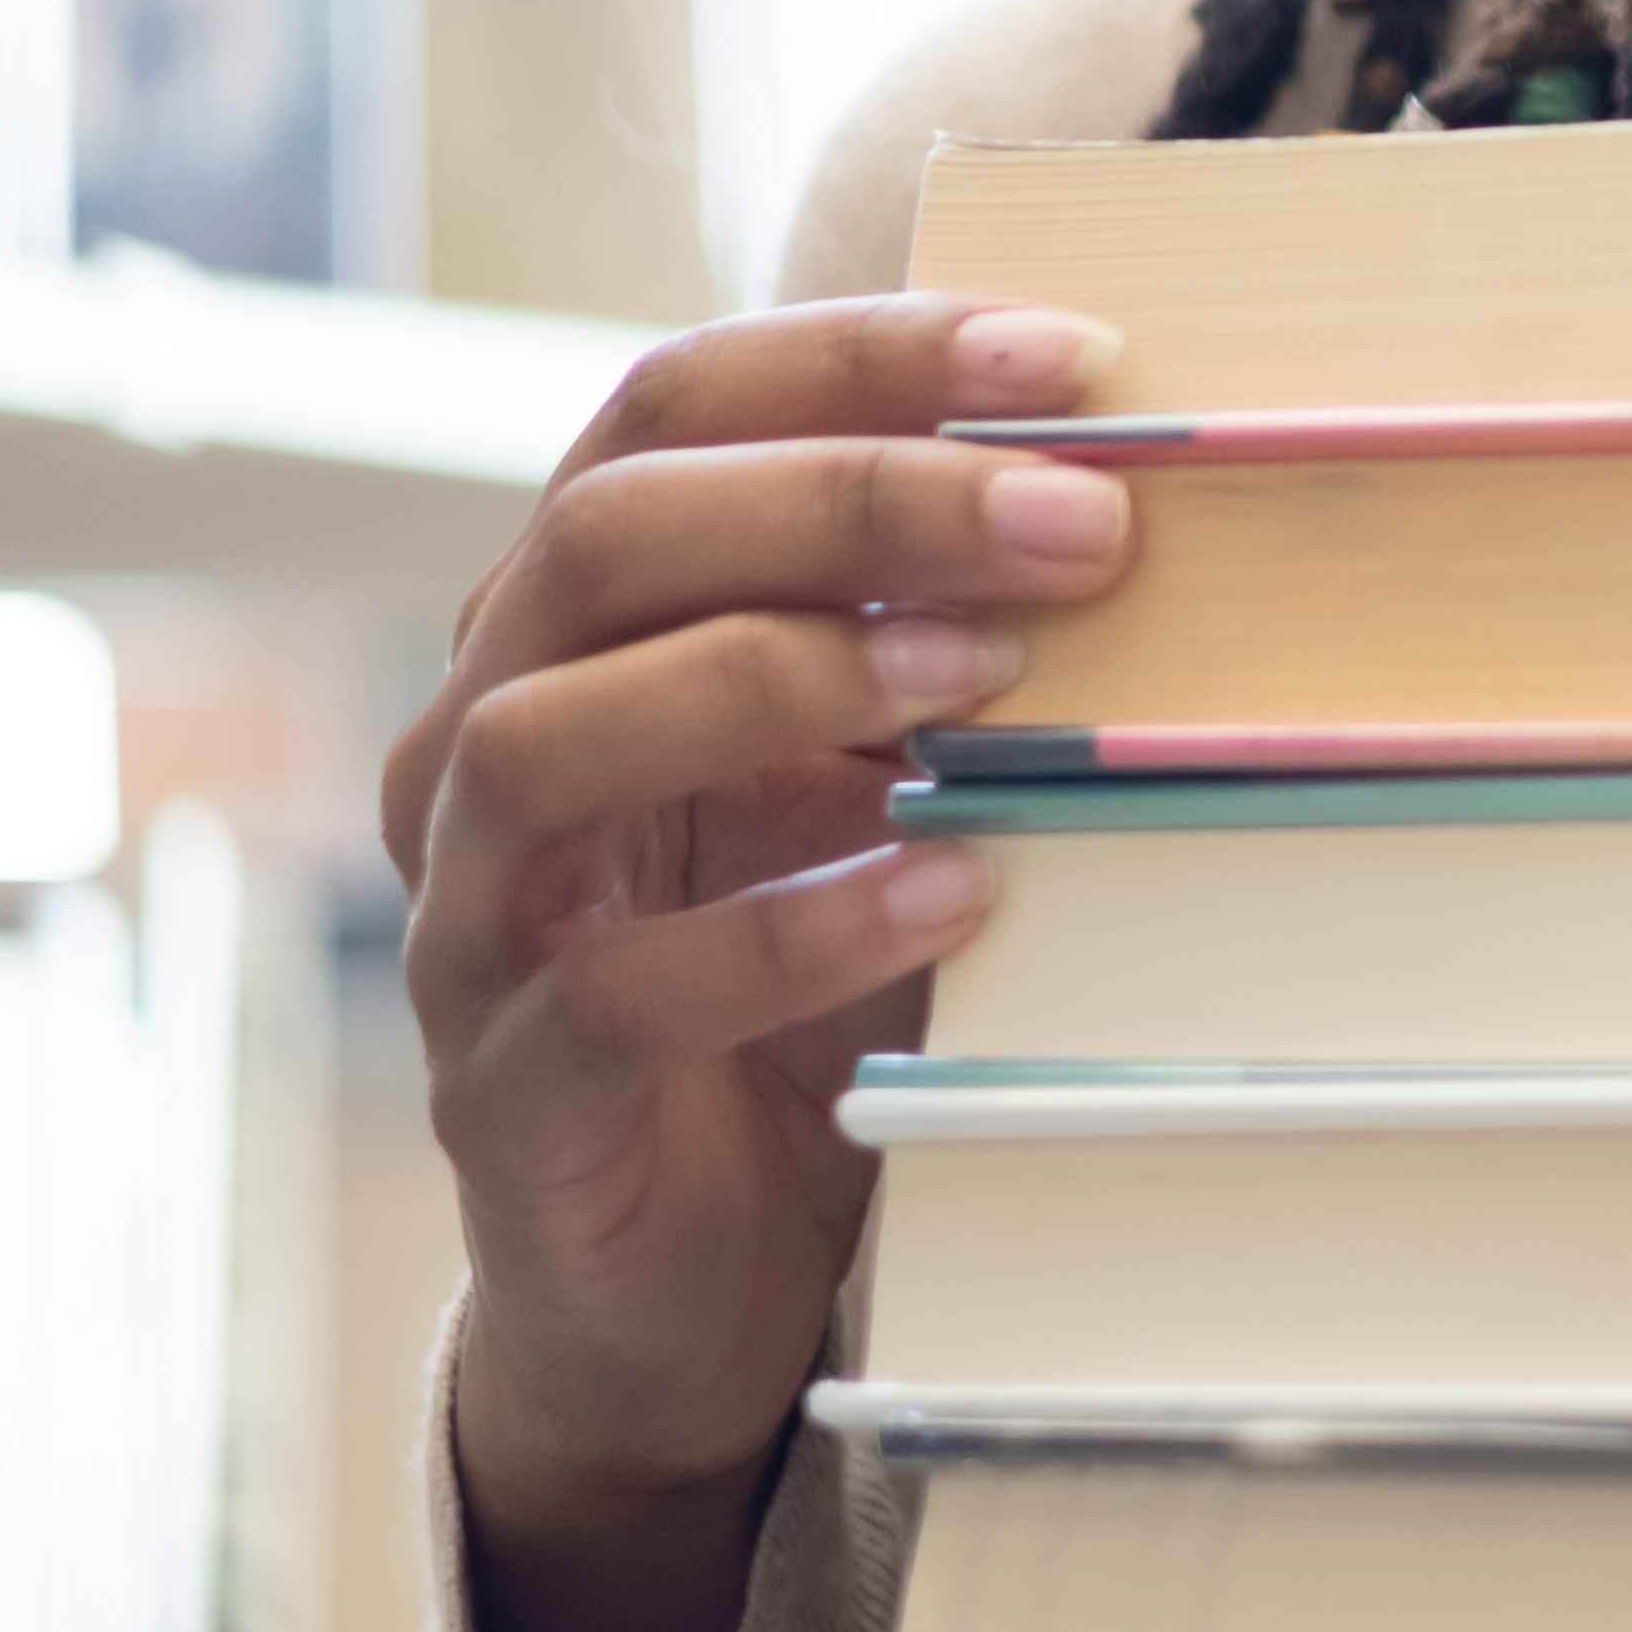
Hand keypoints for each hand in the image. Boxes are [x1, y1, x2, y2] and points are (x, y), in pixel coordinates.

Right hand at [383, 291, 1128, 1631]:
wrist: (686, 1272)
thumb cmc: (799, 979)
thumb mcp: (881, 779)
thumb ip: (952, 649)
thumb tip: (1160, 505)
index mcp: (577, 619)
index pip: (669, 409)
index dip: (857, 359)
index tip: (1066, 361)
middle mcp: (485, 731)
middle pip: (608, 535)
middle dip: (853, 501)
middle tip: (1081, 527)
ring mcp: (472, 912)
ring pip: (548, 734)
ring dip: (780, 678)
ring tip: (985, 679)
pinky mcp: (505, 1086)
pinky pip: (620, 988)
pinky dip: (795, 928)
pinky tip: (954, 896)